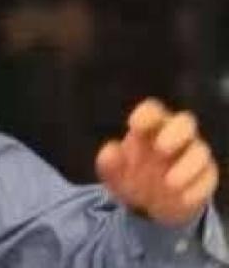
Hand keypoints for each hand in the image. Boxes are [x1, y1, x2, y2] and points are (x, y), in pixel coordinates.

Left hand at [95, 98, 218, 226]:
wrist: (149, 204)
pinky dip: (195, 189)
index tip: (133, 124)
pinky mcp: (205, 178)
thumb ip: (109, 161)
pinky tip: (181, 197)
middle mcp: (176, 136)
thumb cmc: (131, 176)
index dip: (146, 114)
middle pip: (185, 122)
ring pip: (200, 151)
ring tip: (169, 182)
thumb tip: (110, 152)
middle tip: (160, 148)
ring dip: (187, 166)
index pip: (153, 111)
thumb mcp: (113, 172)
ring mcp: (193, 156)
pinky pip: (207, 178)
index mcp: (151, 127)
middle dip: (175, 132)